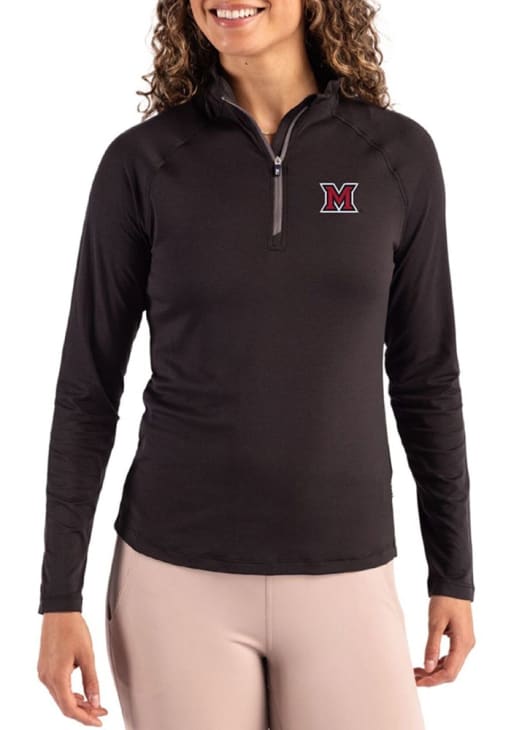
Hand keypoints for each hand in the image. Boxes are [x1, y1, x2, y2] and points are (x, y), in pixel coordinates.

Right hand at [37, 611, 108, 725]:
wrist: (59, 611)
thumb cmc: (73, 628)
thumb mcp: (87, 655)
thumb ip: (92, 680)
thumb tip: (96, 701)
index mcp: (57, 677)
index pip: (70, 708)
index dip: (85, 718)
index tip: (99, 722)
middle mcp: (47, 678)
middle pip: (64, 705)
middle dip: (84, 712)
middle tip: (101, 712)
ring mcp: (44, 673)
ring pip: (61, 697)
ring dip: (77, 703)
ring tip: (95, 703)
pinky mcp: (45, 668)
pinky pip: (57, 688)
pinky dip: (70, 694)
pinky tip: (81, 693)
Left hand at [414, 595, 475, 686]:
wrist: (452, 584)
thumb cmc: (445, 600)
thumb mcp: (435, 623)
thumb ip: (432, 646)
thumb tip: (428, 668)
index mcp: (463, 644)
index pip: (449, 672)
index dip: (433, 680)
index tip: (418, 682)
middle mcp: (466, 646)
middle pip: (450, 671)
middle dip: (432, 677)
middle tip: (414, 678)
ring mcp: (464, 642)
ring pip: (450, 665)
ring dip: (434, 670)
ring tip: (417, 672)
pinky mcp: (459, 638)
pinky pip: (450, 656)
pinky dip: (438, 661)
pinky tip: (426, 663)